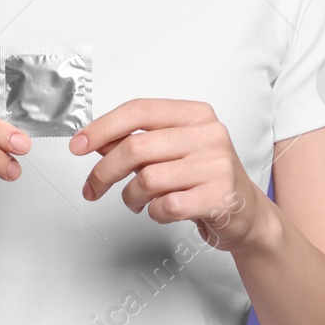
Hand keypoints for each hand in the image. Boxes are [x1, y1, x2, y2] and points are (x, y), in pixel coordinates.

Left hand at [70, 98, 274, 252]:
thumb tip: (93, 140)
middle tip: (93, 187)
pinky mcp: (218, 197)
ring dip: (131, 197)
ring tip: (137, 202)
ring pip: (147, 179)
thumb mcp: (172, 152)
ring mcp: (216, 166)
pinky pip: (165, 206)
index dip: (102, 127)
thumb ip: (136, 143)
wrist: (247, 213)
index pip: (139, 110)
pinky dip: (153, 213)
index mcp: (196, 115)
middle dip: (104, 171)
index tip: (78, 145)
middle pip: (137, 147)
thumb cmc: (204, 179)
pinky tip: (161, 211)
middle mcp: (209, 134)